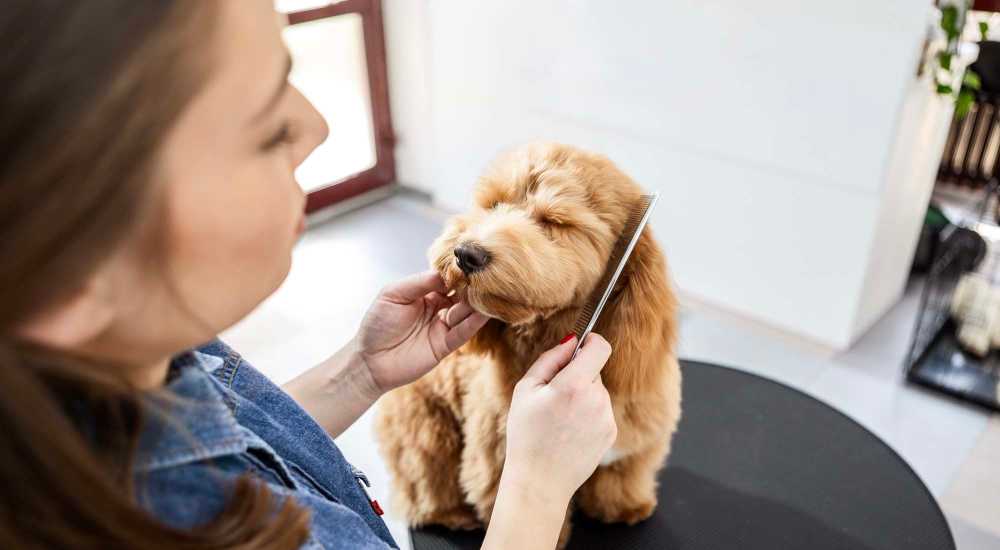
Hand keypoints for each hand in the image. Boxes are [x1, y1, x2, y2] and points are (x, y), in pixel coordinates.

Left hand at [354, 270, 487, 393]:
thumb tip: (446, 273)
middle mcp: (437, 307)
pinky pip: (463, 332)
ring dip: (474, 303)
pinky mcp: (445, 345)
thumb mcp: (393, 294)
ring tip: (485, 293)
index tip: (468, 263)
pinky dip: (474, 323)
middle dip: (470, 286)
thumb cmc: (377, 325)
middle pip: (460, 294)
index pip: (446, 279)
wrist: (370, 361)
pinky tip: (483, 313)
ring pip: (465, 312)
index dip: (456, 272)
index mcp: (424, 292)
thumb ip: (419, 282)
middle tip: (483, 277)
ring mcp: (442, 326)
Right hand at [502, 333, 616, 504]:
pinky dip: (588, 414)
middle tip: (553, 396)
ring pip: (597, 392)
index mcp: (574, 384)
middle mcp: (597, 399)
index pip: (600, 347)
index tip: (582, 345)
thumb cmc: (526, 435)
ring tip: (559, 419)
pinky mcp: (611, 433)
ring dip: (582, 396)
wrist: (540, 481)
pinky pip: (601, 411)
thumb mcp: (526, 390)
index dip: (592, 341)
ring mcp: (607, 417)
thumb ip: (550, 358)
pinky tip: (569, 431)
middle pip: (594, 371)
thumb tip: (572, 340)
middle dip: (577, 375)